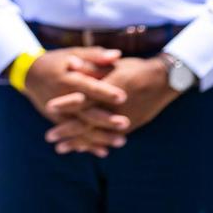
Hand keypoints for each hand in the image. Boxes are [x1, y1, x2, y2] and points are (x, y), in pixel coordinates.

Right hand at [19, 47, 127, 157]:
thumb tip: (117, 55)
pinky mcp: (56, 120)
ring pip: (80, 128)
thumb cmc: (57, 62)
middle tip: (126, 123)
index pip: (88, 86)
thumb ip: (95, 56)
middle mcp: (61, 97)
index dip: (104, 91)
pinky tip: (104, 151)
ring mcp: (58, 112)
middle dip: (105, 119)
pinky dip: (87, 144)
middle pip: (85, 111)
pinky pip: (73, 135)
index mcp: (67, 79)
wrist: (29, 74)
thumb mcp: (73, 54)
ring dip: (100, 136)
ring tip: (122, 141)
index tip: (123, 96)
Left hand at [45, 56, 178, 152]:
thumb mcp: (113, 64)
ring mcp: (123, 120)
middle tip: (50, 137)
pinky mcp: (130, 126)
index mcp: (109, 88)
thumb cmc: (135, 68)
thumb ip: (93, 66)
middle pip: (87, 122)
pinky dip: (95, 144)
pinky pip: (108, 138)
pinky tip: (82, 149)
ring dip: (78, 142)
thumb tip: (71, 64)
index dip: (66, 103)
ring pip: (97, 134)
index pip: (83, 98)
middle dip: (67, 131)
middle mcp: (115, 108)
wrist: (163, 80)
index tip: (48, 107)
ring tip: (61, 148)